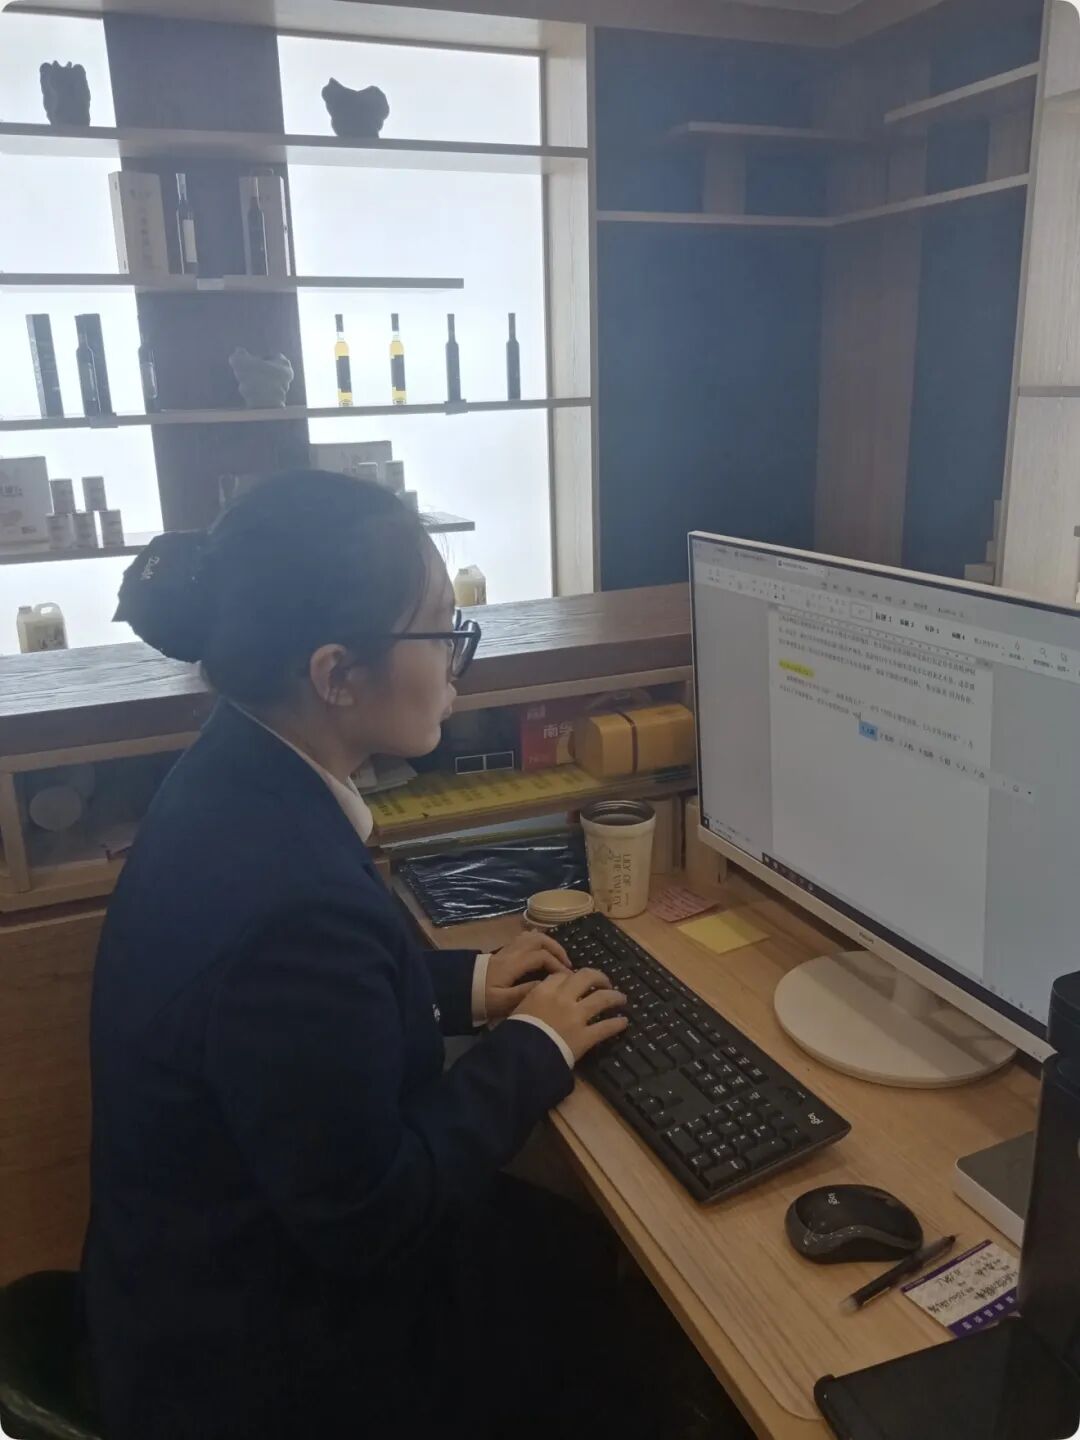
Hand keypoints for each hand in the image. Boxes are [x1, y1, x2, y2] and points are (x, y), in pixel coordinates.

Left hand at [484, 931, 572, 1021]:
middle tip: (567, 964)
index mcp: (513, 963)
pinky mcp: (504, 951)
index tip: (567, 977)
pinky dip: (537, 942)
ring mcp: (507, 948)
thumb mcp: (502, 1002)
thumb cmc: (482, 998)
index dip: (557, 964)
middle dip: (557, 949)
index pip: (541, 956)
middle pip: (539, 939)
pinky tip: (542, 954)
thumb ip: (524, 992)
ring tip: (557, 958)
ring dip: (548, 943)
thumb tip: (547, 985)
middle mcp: (512, 951)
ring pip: (532, 935)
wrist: (460, 990)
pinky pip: (524, 938)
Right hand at [512, 968, 628, 1062]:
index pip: (562, 975)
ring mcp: (576, 1017)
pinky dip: (616, 1024)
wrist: (519, 1057)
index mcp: (544, 990)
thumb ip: (533, 1002)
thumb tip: (539, 1003)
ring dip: (614, 997)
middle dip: (598, 977)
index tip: (577, 980)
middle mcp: (563, 998)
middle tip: (604, 982)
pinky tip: (623, 1023)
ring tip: (621, 998)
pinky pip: (605, 1027)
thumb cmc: (515, 1034)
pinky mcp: (585, 1036)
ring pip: (602, 999)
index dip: (572, 976)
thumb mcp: (519, 1010)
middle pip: (586, 977)